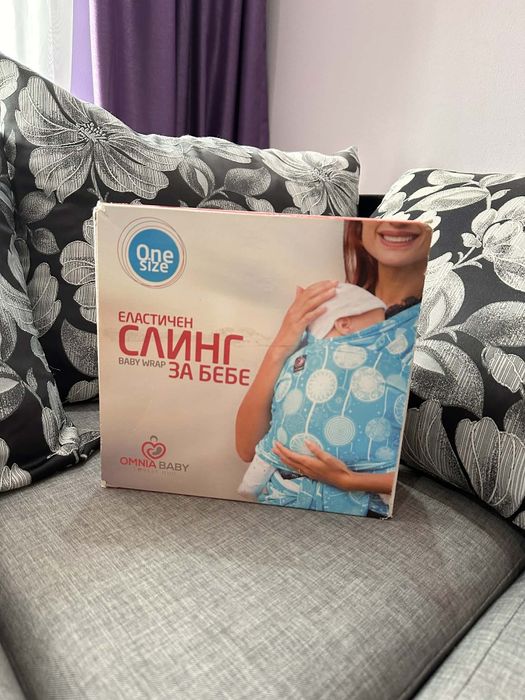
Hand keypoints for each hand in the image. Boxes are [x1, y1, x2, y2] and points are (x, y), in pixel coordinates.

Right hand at [270, 280, 337, 359]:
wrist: (280, 347)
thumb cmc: (289, 334)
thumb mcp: (294, 317)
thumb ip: (298, 304)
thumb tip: (299, 288)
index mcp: (294, 307)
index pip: (307, 291)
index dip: (319, 285)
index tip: (330, 281)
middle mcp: (294, 309)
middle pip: (309, 294)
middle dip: (323, 287)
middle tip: (335, 282)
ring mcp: (295, 317)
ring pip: (310, 303)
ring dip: (322, 296)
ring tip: (333, 292)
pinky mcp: (297, 327)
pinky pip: (308, 317)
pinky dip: (317, 312)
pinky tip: (325, 308)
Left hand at [273, 440, 394, 494]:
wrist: (343, 480)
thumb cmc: (337, 468)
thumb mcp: (328, 457)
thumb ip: (316, 450)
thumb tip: (306, 442)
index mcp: (309, 463)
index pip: (291, 456)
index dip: (283, 450)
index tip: (276, 443)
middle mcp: (306, 469)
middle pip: (289, 461)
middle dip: (280, 454)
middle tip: (273, 447)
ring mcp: (308, 473)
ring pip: (292, 466)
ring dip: (284, 460)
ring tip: (278, 454)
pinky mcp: (311, 474)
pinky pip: (297, 469)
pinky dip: (290, 464)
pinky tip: (291, 463)